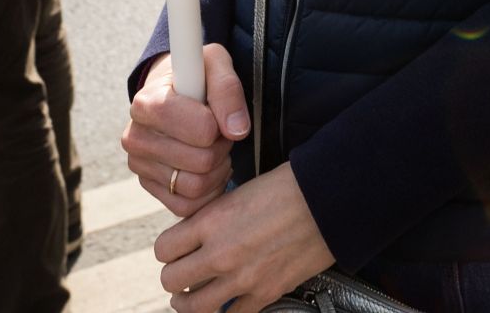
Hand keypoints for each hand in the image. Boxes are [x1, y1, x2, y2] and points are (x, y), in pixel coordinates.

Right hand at [122, 44, 248, 218]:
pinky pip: (188, 207)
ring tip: (213, 147)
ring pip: (195, 187)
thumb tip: (236, 130)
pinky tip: (208, 168)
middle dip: (221, 147)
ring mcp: (140, 166)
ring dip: (216, 169)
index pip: (202, 130)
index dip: (220, 123)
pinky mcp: (149, 188)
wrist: (174, 92)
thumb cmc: (195, 77)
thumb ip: (227, 89)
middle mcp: (135, 138)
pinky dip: (207, 191)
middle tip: (219, 132)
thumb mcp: (215, 64)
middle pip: (202, 162)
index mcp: (147, 103)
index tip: (217, 113)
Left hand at [156, 162, 333, 312]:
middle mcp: (220, 253)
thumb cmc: (286, 189)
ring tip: (193, 297)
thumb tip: (195, 237)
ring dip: (189, 303)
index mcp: (211, 221)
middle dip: (174, 279)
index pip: (163, 249)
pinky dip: (224, 312)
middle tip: (182, 275)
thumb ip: (211, 219)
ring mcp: (242, 278)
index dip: (167, 251)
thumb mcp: (237, 193)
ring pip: (193, 308)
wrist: (326, 201)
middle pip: (171, 281)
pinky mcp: (265, 294)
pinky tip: (225, 304)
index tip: (175, 251)